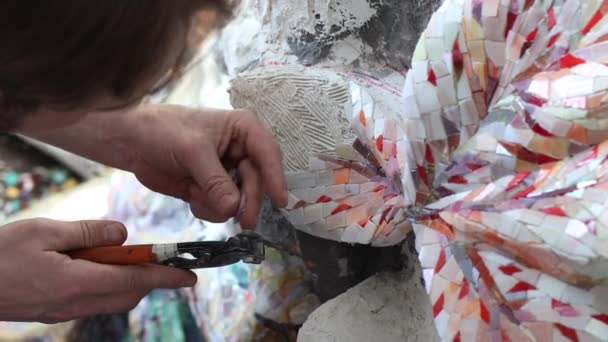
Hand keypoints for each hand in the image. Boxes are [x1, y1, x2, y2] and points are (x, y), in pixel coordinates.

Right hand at [0, 219, 195, 322]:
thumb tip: (123, 235)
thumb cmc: (0, 255)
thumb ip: (88, 232)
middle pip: (130, 293)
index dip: (167, 277)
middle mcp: (76, 302)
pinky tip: (94, 263)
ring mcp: (66, 311)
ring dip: (127, 279)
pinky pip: (95, 299)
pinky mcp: (57, 311)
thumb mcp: (45, 231)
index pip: (136, 280)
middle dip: (149, 276)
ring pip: (114, 298)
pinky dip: (108, 283)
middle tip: (154, 254)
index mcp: (77, 282)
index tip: (190, 276)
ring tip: (118, 254)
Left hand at [122, 105, 287, 227]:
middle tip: (244, 222)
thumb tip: (234, 208)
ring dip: (221, 205)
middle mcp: (240, 151)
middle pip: (257, 182)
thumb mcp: (191, 151)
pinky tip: (191, 197)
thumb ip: (215, 180)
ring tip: (198, 198)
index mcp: (243, 130)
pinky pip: (221, 208)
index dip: (276, 177)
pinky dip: (207, 208)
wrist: (130, 142)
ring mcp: (226, 172)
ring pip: (240, 199)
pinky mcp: (212, 188)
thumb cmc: (162, 130)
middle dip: (247, 201)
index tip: (280, 201)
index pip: (268, 153)